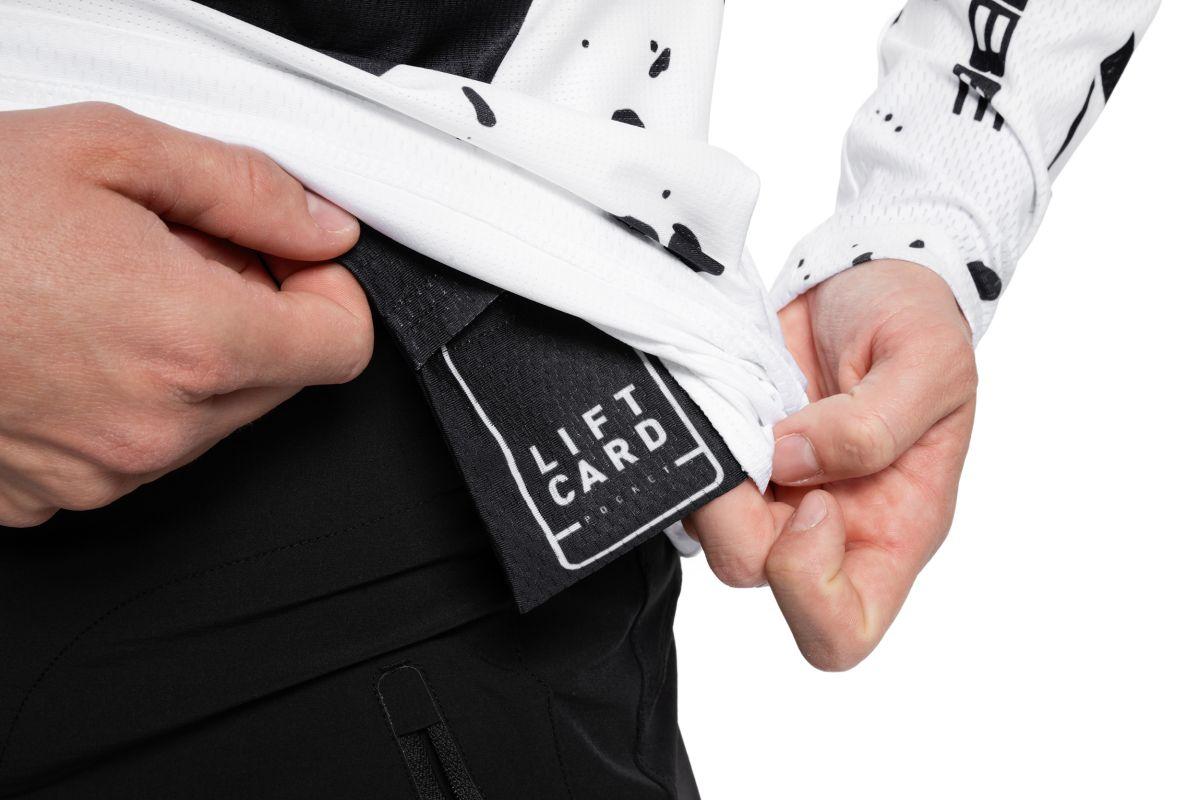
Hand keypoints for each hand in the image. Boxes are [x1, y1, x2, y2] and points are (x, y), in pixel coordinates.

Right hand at [0, 103, 372, 526]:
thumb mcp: (107, 151)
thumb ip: (244, 190)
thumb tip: (319, 224)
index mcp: (189, 341)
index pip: (341, 347)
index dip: (327, 292)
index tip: (294, 262)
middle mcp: (155, 427)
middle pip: (280, 380)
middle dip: (253, 315)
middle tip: (180, 256)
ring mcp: (101, 473)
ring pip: (210, 417)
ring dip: (189, 357)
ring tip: (107, 293)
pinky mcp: (54, 496)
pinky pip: (137, 450)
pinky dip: (129, 399)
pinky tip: (72, 342)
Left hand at [687, 260, 976, 669]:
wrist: (867, 277)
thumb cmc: (916, 323)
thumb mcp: (928, 363)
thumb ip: (872, 425)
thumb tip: (792, 461)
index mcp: (894, 530)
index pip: (842, 630)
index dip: (809, 587)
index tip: (815, 504)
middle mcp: (827, 528)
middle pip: (757, 579)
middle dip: (740, 519)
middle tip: (755, 440)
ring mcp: (772, 495)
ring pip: (710, 531)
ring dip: (711, 476)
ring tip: (738, 407)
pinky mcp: (732, 457)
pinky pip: (690, 479)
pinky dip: (692, 445)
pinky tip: (715, 399)